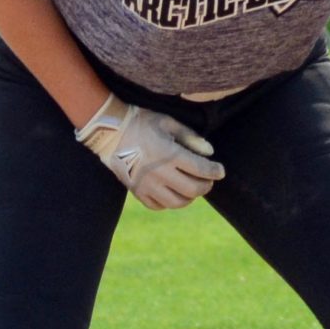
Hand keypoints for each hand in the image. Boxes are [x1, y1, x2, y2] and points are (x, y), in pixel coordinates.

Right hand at [75, 96, 225, 208]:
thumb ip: (191, 137)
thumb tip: (210, 152)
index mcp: (169, 154)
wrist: (109, 133)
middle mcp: (159, 173)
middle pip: (192, 190)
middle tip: (208, 181)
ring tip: (192, 189)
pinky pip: (158, 205)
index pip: (201, 169)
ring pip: (176, 203)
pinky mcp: (136, 191)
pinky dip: (169, 203)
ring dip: (190, 198)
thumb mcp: (168, 123)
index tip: (220, 171)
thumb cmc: (142, 123)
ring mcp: (146, 185)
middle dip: (205, 186)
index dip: (215, 172)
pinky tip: (173, 193)